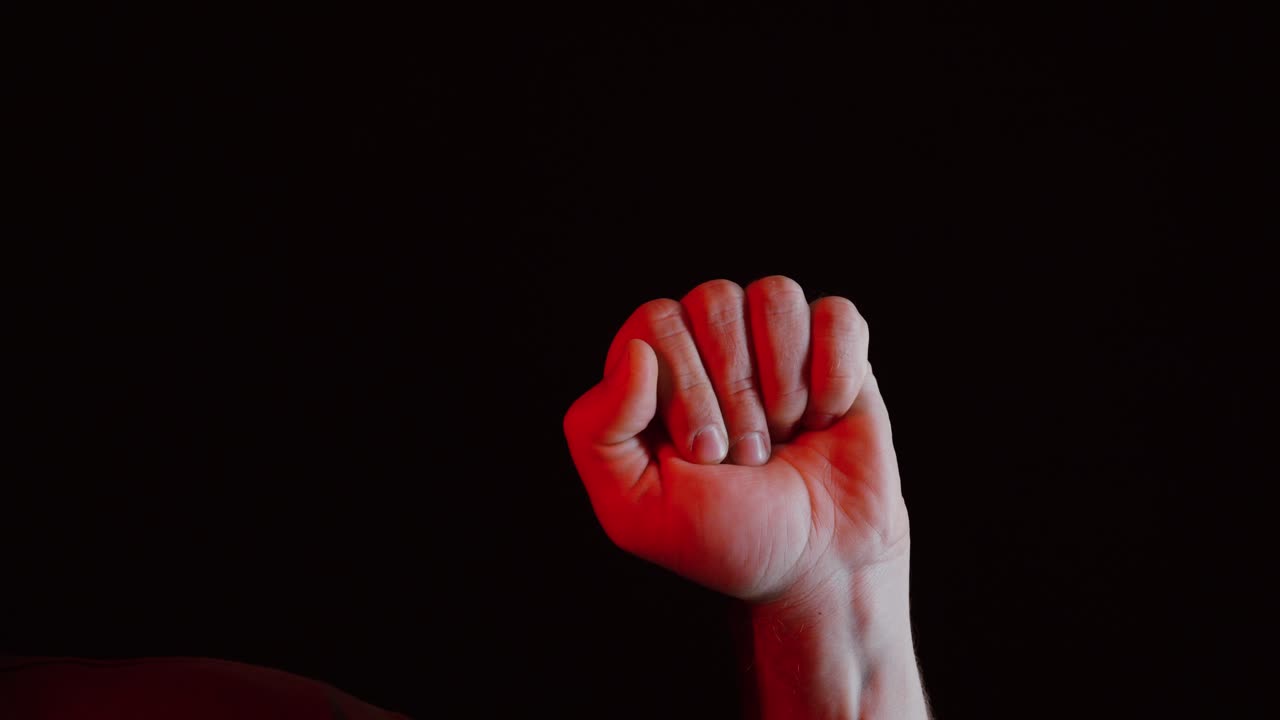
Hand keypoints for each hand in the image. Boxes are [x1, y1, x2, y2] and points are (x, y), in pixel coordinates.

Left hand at [563, 276, 909, 605]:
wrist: (817, 566)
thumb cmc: (723, 539)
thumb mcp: (634, 508)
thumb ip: (597, 430)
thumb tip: (636, 351)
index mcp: (650, 371)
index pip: (655, 322)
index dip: (685, 387)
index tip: (706, 457)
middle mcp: (708, 341)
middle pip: (713, 300)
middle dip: (734, 391)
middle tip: (748, 456)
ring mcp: (774, 338)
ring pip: (774, 294)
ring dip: (783, 380)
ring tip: (785, 433)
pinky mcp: (837, 347)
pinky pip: (837, 314)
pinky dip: (834, 372)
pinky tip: (826, 416)